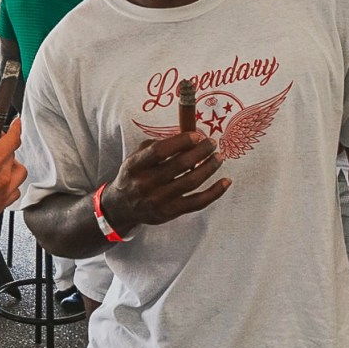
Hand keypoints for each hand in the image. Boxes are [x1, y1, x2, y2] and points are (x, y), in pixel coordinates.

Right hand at [0, 118, 25, 233]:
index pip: (13, 139)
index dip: (16, 128)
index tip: (16, 124)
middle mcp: (2, 176)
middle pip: (14, 155)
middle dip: (4, 149)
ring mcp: (3, 192)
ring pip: (19, 174)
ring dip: (11, 167)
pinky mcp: (0, 206)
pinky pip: (15, 191)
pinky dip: (11, 185)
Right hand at [104, 131, 229, 233]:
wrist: (122, 207)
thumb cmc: (134, 175)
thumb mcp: (136, 157)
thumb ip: (156, 146)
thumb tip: (187, 137)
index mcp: (135, 165)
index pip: (160, 151)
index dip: (181, 141)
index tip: (196, 135)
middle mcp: (145, 183)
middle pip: (179, 165)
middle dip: (200, 151)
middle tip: (212, 143)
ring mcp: (158, 200)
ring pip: (191, 182)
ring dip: (209, 168)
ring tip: (218, 157)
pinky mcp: (170, 212)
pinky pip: (197, 202)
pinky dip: (215, 192)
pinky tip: (225, 181)